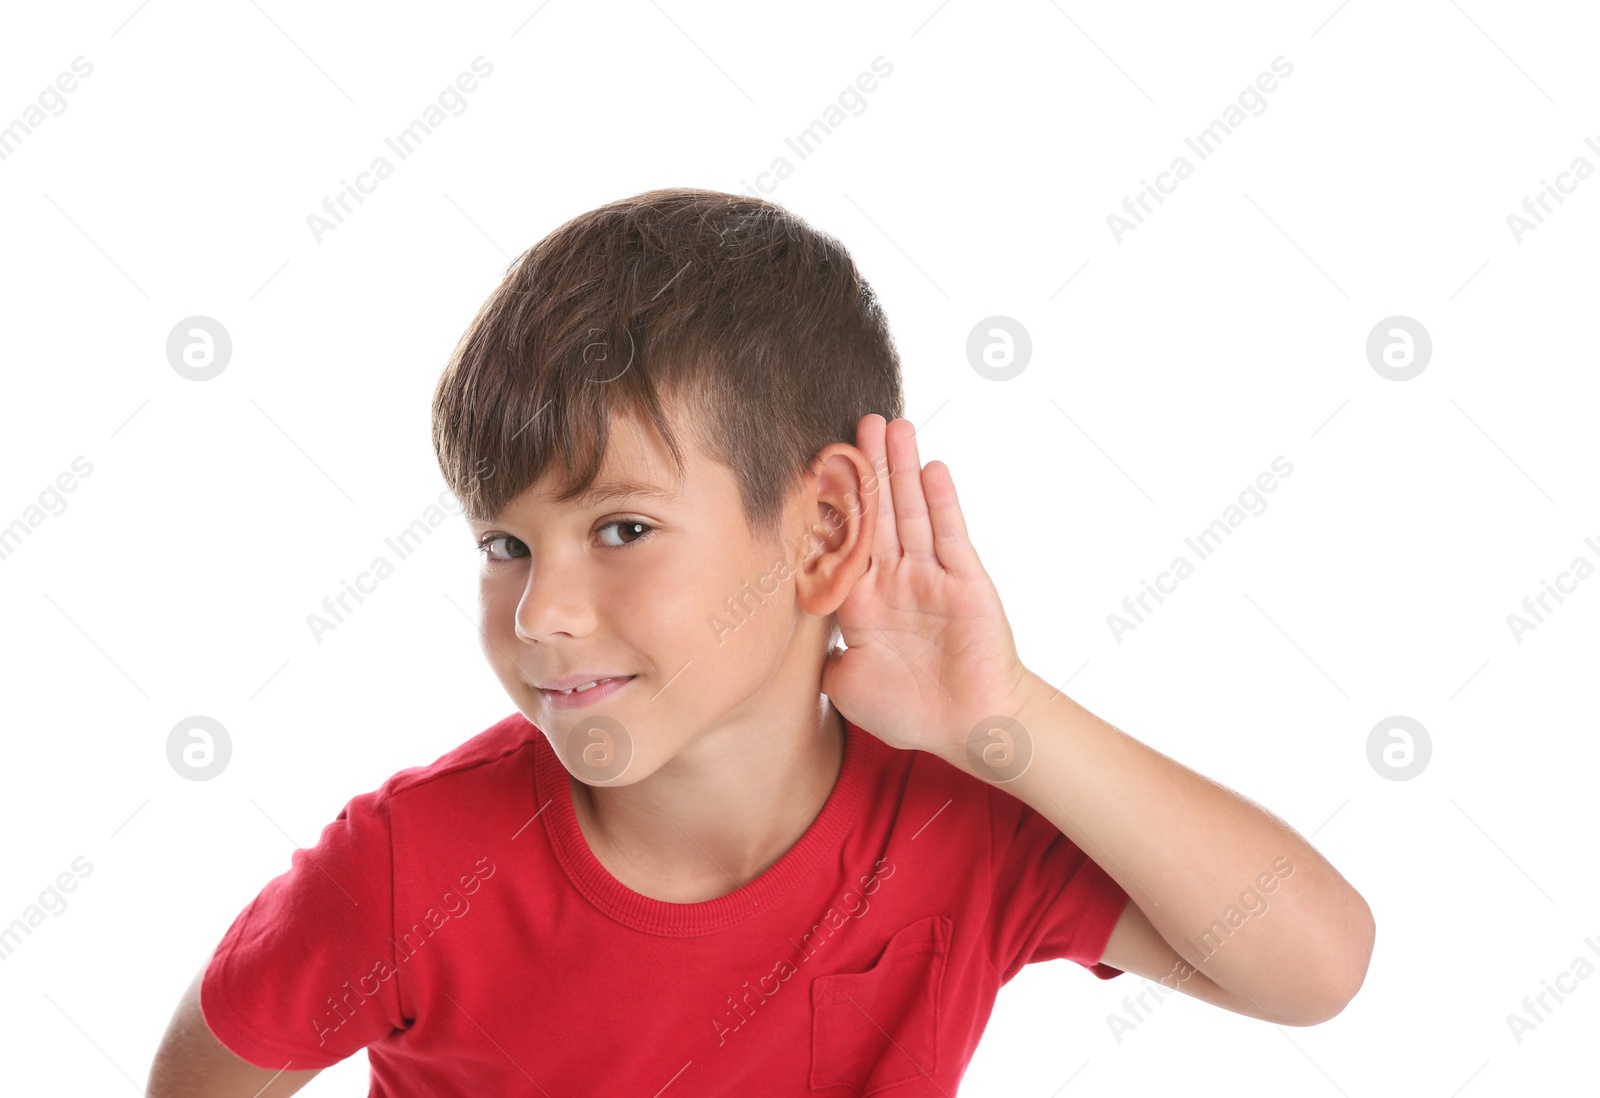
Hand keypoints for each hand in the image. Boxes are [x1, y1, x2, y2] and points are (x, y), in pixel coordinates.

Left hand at [820, 414, 1035, 759]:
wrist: (971, 729)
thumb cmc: (911, 712)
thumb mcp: (846, 686)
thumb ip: (820, 656)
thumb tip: (791, 639)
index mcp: (862, 599)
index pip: (842, 541)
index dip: (830, 505)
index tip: (814, 465)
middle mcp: (895, 579)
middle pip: (877, 512)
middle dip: (867, 467)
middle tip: (856, 422)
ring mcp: (931, 576)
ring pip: (911, 512)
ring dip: (901, 468)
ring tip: (892, 424)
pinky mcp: (964, 581)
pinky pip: (951, 535)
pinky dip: (942, 501)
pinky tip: (931, 467)